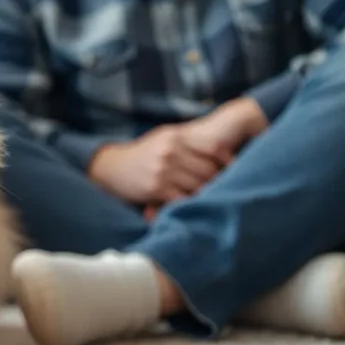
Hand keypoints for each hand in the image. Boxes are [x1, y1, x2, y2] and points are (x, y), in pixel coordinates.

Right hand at [92, 97, 268, 206]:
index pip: (213, 148)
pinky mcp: (156, 188)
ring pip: (198, 185)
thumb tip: (221, 149)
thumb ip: (188, 142)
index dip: (227, 161)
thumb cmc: (141, 155)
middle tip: (224, 190)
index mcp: (175, 137)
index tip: (234, 169)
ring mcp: (163, 170)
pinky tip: (193, 207)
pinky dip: (190, 204)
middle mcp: (170, 151)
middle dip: (217, 182)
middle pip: (208, 170)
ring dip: (205, 195)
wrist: (109, 167)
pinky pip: (182, 199)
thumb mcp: (162, 138)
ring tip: (211, 200)